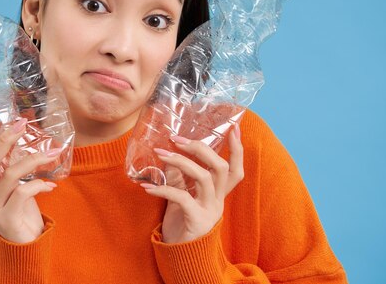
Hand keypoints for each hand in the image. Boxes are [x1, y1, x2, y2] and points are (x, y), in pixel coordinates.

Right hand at [0, 118, 60, 242]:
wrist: (25, 248)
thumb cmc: (21, 213)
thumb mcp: (13, 188)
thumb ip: (10, 170)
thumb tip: (18, 141)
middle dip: (4, 141)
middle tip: (21, 124)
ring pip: (9, 176)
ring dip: (32, 160)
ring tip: (51, 154)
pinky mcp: (8, 219)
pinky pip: (22, 194)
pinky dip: (38, 185)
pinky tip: (50, 186)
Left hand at [140, 123, 243, 242]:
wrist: (181, 258)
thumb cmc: (181, 224)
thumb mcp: (181, 196)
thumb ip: (179, 177)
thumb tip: (169, 154)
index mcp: (218, 194)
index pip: (235, 169)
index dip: (237, 149)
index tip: (234, 127)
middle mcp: (218, 201)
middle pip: (221, 168)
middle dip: (201, 148)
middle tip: (178, 138)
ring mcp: (209, 211)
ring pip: (203, 178)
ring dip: (181, 161)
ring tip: (161, 153)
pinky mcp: (196, 221)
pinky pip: (182, 198)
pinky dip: (164, 189)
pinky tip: (148, 187)